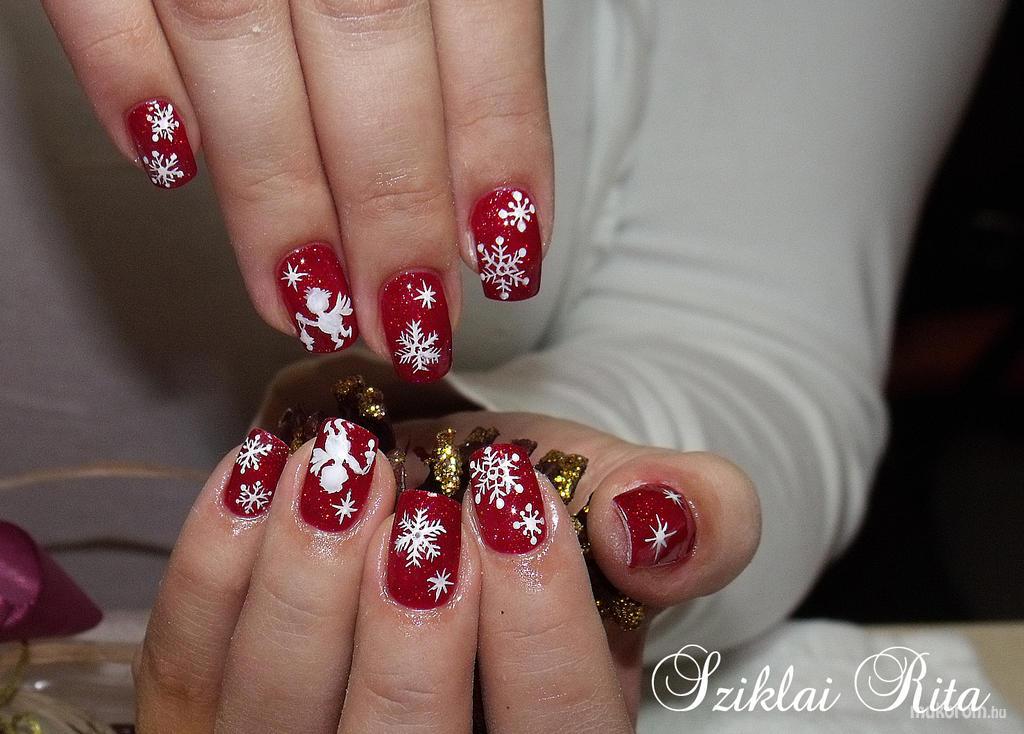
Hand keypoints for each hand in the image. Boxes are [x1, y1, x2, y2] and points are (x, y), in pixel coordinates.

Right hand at [41, 0, 551, 378]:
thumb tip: (482, 150)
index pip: (481, 21)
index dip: (495, 150)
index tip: (506, 261)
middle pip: (364, 48)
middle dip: (389, 209)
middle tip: (409, 326)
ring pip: (233, 34)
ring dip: (269, 190)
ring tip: (303, 300)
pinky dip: (118, 69)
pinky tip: (161, 161)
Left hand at [134, 411, 758, 730]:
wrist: (445, 494)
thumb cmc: (537, 512)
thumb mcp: (632, 500)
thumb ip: (691, 514)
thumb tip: (658, 518)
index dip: (538, 632)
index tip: (518, 505)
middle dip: (410, 632)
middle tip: (423, 502)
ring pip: (273, 724)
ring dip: (303, 591)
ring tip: (339, 469)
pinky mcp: (209, 710)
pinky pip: (187, 668)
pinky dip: (215, 568)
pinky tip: (261, 475)